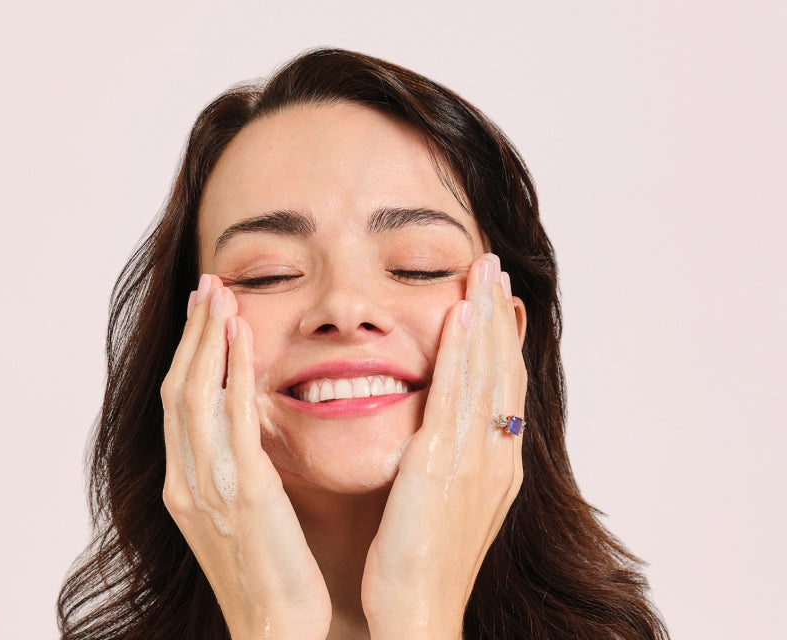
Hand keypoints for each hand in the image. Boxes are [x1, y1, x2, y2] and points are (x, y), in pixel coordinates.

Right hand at [160, 275, 331, 639]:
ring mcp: (210, 487)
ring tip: (219, 295)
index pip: (178, 407)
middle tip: (206, 287)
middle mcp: (187, 482)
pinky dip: (233, 375)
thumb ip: (234, 477)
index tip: (202, 316)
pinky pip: (234, 421)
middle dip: (192, 335)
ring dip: (207, 341)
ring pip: (196, 395)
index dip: (188, 357)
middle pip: (178, 390)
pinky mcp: (246, 494)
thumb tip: (245, 439)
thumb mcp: (240, 522)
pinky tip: (241, 339)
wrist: (275, 632)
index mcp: (185, 489)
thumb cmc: (269, 581)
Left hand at [361, 253, 526, 639]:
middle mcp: (495, 456)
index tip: (498, 300)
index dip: (503, 340)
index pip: (505, 387)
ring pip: (484, 374)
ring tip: (483, 272)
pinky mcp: (440, 465)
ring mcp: (474, 459)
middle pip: (502, 370)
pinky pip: (453, 397)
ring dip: (484, 318)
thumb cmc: (426, 565)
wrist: (418, 613)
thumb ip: (455, 463)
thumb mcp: (449, 505)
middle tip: (495, 268)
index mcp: (498, 466)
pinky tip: (458, 316)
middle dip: (499, 315)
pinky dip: (460, 354)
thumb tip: (446, 431)